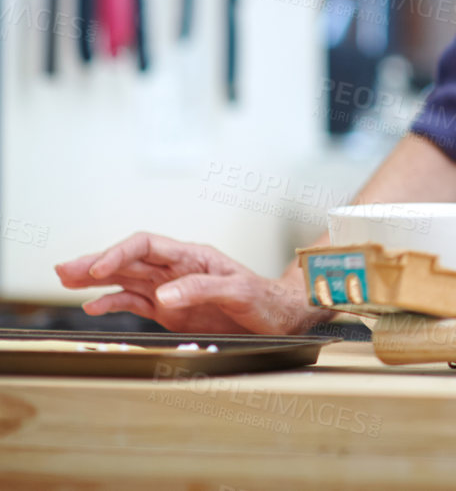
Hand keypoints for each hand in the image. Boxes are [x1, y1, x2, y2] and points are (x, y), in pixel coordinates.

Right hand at [55, 232, 326, 334]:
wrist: (284, 317)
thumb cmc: (268, 301)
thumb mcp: (242, 292)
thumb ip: (204, 288)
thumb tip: (165, 294)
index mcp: (194, 257)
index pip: (148, 246)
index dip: (120, 254)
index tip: (99, 268)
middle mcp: (179, 270)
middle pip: (130, 260)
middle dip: (97, 263)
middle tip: (63, 269)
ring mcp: (173, 289)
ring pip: (127, 279)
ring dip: (97, 280)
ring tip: (66, 279)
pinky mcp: (172, 310)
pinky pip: (137, 302)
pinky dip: (114, 303)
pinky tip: (93, 307)